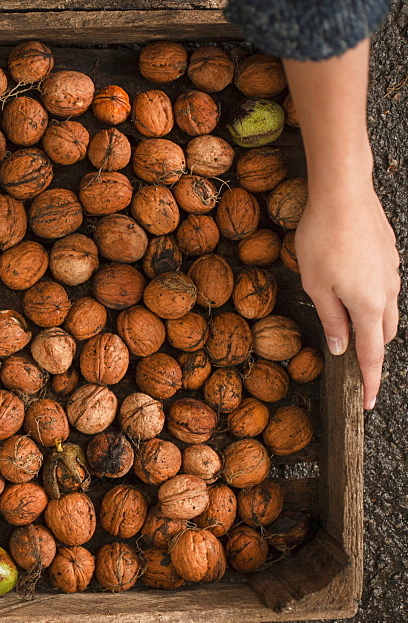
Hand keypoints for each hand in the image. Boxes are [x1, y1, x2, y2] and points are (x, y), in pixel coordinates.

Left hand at [283, 40, 398, 409]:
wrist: (344, 194)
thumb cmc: (322, 239)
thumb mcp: (315, 285)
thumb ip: (330, 319)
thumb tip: (341, 347)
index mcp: (369, 306)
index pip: (371, 355)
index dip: (370, 381)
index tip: (370, 403)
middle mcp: (388, 292)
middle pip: (383, 335)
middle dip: (371, 354)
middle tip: (355, 370)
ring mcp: (392, 272)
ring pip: (386, 311)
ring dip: (372, 326)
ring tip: (353, 334)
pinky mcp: (389, 256)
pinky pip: (384, 289)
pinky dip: (372, 302)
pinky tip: (355, 294)